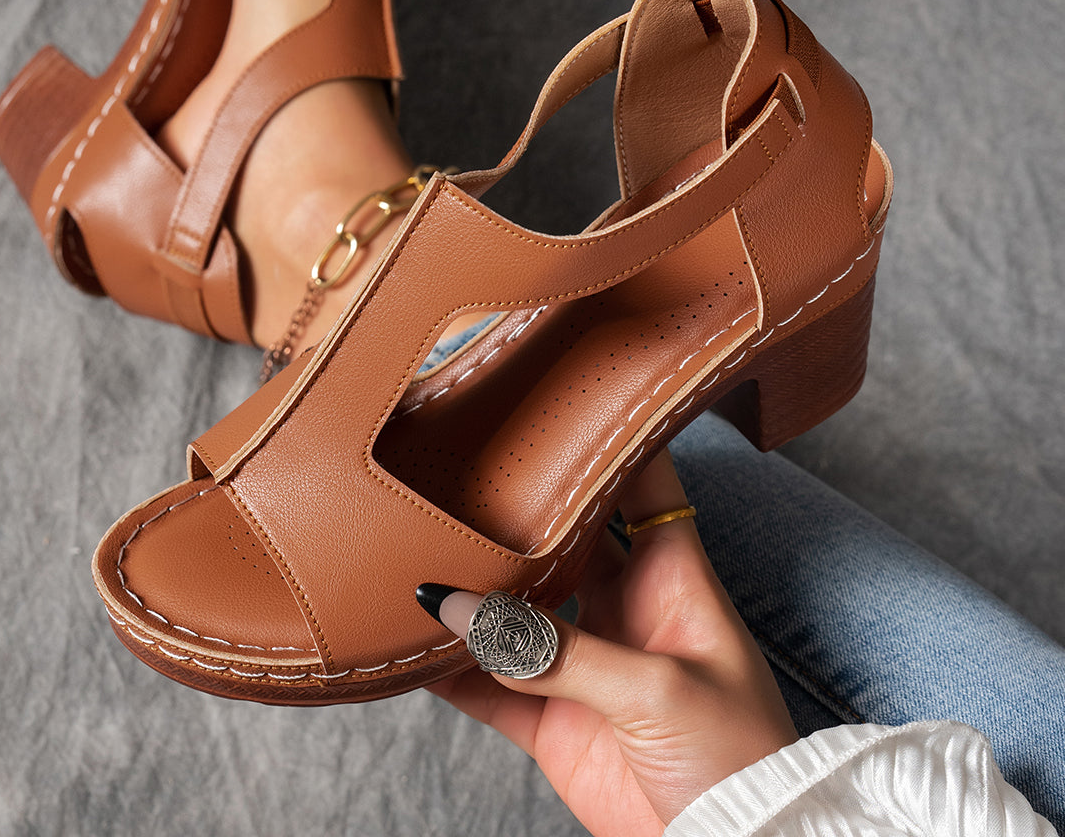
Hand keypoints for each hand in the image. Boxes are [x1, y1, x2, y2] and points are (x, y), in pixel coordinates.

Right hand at [422, 448, 797, 836]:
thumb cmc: (739, 756)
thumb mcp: (656, 686)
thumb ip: (555, 650)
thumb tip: (461, 610)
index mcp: (669, 573)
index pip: (639, 479)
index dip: (606, 434)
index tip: (556, 393)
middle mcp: (622, 606)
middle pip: (559, 537)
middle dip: (513, 510)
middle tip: (454, 470)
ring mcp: (584, 663)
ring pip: (514, 611)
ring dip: (471, 593)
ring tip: (413, 554)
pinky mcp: (556, 723)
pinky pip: (489, 688)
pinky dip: (449, 672)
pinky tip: (409, 650)